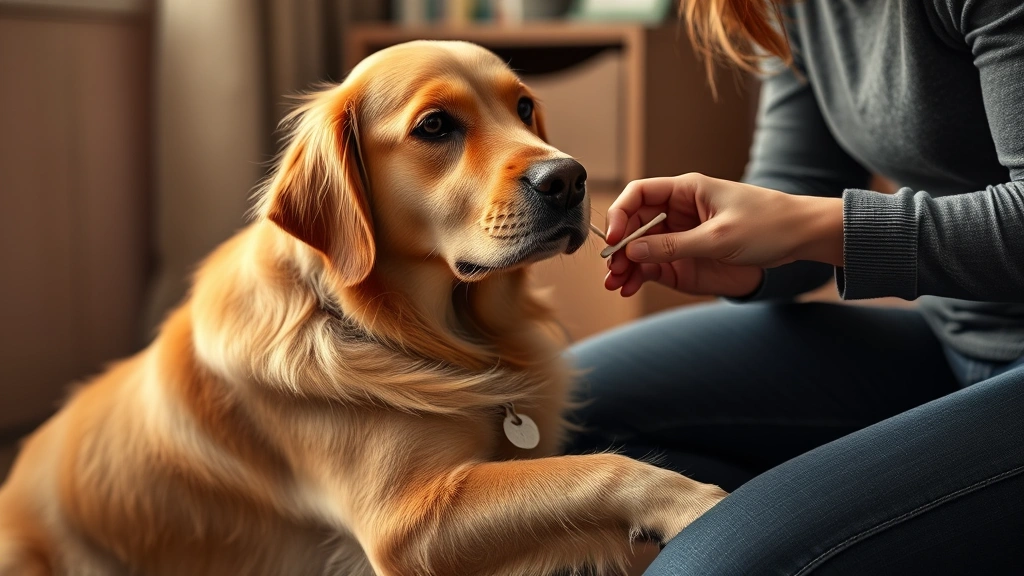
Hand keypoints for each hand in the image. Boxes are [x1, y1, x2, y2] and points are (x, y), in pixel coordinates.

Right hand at [604, 173, 842, 297]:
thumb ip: (674, 245)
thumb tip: (634, 250)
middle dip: (620, 246)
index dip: (621, 213)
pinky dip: (641, 274)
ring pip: (643, 246)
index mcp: (686, 191)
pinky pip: (657, 263)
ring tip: (616, 284)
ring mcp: (683, 234)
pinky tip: (631, 287)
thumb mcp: (719, 237)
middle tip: (612, 269)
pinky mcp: (690, 256)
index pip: (639, 193)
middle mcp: (679, 211)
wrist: (801, 239)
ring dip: (627, 264)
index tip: (615, 237)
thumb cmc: (768, 224)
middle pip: (636, 224)